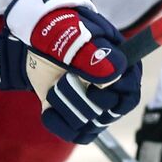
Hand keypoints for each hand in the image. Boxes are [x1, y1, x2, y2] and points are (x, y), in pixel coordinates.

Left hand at [0, 0, 141, 143]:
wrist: (32, 35)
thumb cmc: (56, 28)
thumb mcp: (70, 36)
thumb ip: (91, 54)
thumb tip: (116, 72)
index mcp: (118, 64)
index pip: (130, 94)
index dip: (112, 98)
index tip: (92, 90)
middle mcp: (110, 86)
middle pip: (107, 114)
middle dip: (80, 100)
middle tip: (64, 80)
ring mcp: (92, 101)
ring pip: (90, 125)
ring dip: (66, 108)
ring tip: (54, 88)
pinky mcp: (74, 111)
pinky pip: (76, 133)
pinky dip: (59, 124)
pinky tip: (47, 111)